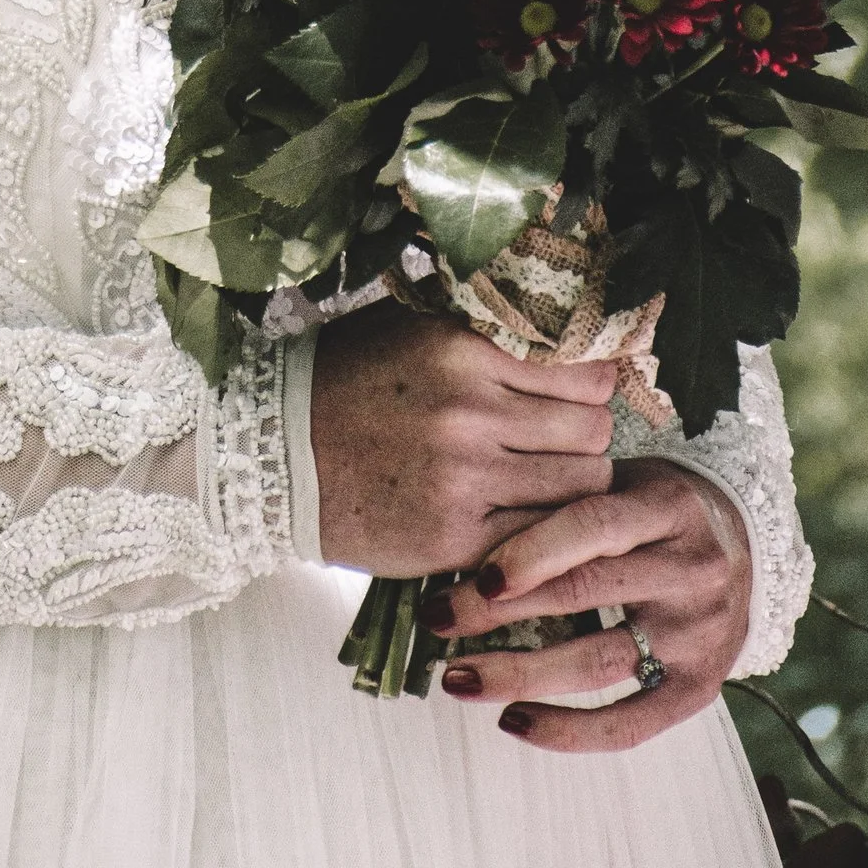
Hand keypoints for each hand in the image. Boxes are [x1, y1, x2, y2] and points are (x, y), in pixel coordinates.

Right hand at [309, 313, 617, 577]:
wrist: (273, 454)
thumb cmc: (344, 380)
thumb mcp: (409, 329)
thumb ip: (481, 331)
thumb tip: (557, 332)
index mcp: (462, 349)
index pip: (584, 372)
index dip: (591, 385)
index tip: (579, 393)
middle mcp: (470, 412)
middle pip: (593, 432)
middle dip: (588, 436)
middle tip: (564, 441)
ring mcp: (464, 479)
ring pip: (581, 487)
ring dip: (574, 487)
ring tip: (545, 481)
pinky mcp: (455, 539)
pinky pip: (540, 536)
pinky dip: (544, 531)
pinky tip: (524, 518)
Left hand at [434, 460, 750, 752]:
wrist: (746, 542)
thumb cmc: (654, 505)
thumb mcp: (624, 479)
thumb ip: (565, 496)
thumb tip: (466, 516)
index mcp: (668, 506)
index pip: (591, 526)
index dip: (529, 550)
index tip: (472, 574)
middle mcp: (691, 570)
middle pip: (584, 594)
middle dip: (499, 612)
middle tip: (437, 619)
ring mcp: (699, 634)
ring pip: (597, 661)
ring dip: (518, 674)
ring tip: (456, 678)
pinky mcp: (700, 688)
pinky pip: (629, 723)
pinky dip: (567, 729)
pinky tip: (513, 722)